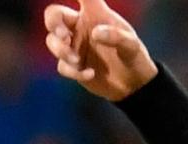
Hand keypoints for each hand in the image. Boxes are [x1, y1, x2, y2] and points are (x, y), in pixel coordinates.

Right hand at [43, 0, 157, 100]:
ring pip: (52, 41)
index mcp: (95, 15)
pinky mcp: (73, 65)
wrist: (134, 84)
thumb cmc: (134, 57)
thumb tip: (95, 33)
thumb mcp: (132, 45)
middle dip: (52, 22)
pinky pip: (63, 66)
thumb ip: (116, 36)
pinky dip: (73, 71)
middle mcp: (80, 27)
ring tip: (76, 60)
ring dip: (61, 50)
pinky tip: (90, 73)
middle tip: (63, 34)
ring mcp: (74, 46)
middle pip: (53, 14)